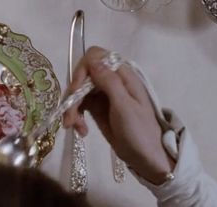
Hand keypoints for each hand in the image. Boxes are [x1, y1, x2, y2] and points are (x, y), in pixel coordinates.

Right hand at [63, 46, 173, 184]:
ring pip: (78, 91)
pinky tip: (80, 130)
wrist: (146, 158)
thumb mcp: (125, 107)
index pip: (95, 57)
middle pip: (82, 75)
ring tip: (74, 128)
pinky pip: (79, 104)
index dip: (82, 70)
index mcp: (122, 75)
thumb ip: (109, 82)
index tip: (76, 91)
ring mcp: (103, 94)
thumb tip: (92, 60)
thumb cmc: (140, 132)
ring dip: (72, 108)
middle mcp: (111, 80)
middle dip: (73, 95)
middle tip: (70, 117)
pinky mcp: (97, 108)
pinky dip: (75, 115)